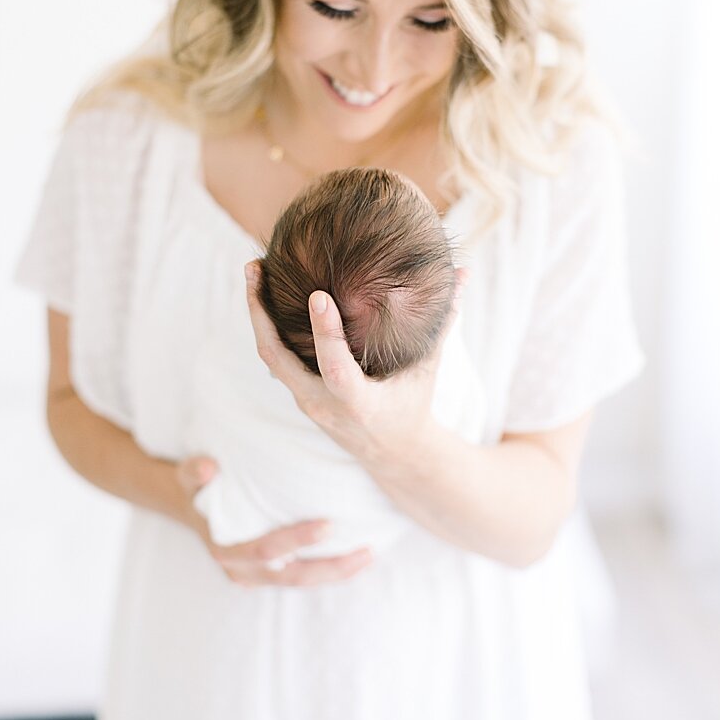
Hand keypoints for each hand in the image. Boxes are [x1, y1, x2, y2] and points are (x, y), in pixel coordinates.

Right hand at [172, 453, 372, 586]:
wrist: (192, 507)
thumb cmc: (198, 488)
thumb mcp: (189, 476)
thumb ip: (195, 472)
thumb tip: (208, 468)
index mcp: (225, 548)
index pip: (265, 550)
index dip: (296, 540)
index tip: (328, 526)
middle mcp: (241, 569)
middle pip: (292, 576)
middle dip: (330, 567)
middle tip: (366, 552)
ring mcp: (256, 577)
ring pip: (302, 582)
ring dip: (337, 573)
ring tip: (370, 556)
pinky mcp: (269, 575)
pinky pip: (303, 577)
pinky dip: (330, 571)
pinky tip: (359, 558)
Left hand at [243, 262, 468, 474]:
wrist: (393, 453)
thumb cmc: (414, 405)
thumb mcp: (430, 367)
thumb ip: (445, 321)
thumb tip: (464, 273)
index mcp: (359, 403)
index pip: (334, 367)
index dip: (325, 332)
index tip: (317, 296)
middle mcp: (322, 404)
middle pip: (276, 358)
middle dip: (260, 311)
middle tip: (256, 266)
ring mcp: (305, 400)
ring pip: (269, 355)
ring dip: (256, 313)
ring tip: (254, 270)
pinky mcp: (298, 392)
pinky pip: (275, 357)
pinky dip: (267, 325)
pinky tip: (267, 295)